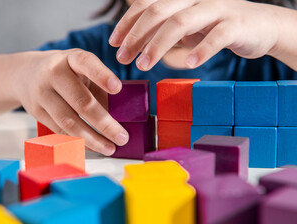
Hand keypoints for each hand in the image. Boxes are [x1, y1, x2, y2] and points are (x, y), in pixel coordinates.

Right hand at [13, 49, 128, 155]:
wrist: (25, 73)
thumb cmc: (65, 72)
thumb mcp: (81, 69)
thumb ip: (98, 87)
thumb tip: (118, 117)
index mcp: (70, 59)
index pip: (86, 63)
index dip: (102, 76)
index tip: (117, 88)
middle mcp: (53, 74)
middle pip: (81, 101)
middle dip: (104, 123)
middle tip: (122, 137)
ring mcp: (42, 94)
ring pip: (69, 121)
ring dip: (92, 139)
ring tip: (110, 148)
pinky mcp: (36, 112)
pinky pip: (60, 130)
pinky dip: (79, 141)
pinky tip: (93, 146)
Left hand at [109, 0, 279, 70]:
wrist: (261, 26)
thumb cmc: (217, 27)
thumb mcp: (187, 26)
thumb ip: (165, 30)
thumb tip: (134, 42)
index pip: (148, 4)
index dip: (128, 23)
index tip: (114, 43)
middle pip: (159, 11)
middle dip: (137, 35)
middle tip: (123, 58)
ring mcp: (217, 9)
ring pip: (181, 22)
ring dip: (158, 45)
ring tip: (144, 65)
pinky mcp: (236, 25)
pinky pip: (216, 37)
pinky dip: (201, 50)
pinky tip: (188, 64)